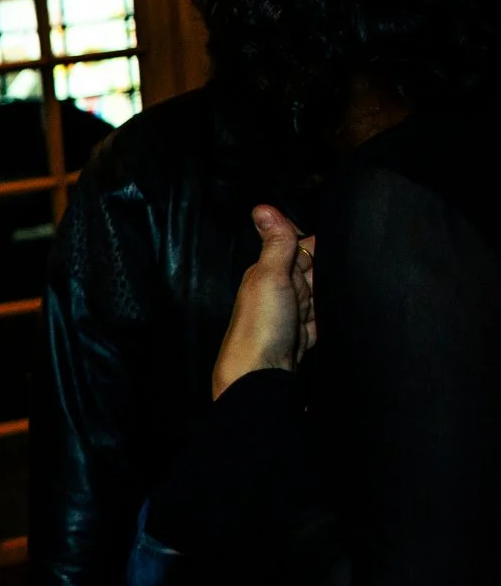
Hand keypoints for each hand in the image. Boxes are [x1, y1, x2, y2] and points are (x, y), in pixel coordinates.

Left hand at [212, 205, 315, 398]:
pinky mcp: (303, 334)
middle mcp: (279, 290)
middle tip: (307, 295)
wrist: (259, 378)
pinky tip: (325, 319)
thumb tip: (262, 208)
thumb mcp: (269, 277)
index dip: (311, 248)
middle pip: (313, 269)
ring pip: (320, 292)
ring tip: (312, 310)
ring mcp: (292, 313)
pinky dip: (326, 317)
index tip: (316, 256)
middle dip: (321, 274)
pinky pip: (322, 317)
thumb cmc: (260, 327)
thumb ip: (274, 244)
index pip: (298, 246)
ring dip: (325, 297)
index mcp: (267, 272)